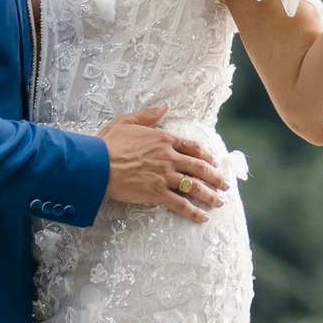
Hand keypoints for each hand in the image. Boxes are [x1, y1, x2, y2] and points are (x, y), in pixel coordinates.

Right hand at [101, 104, 230, 222]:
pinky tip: (202, 217)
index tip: (214, 162)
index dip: (206, 155)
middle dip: (216, 177)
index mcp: (164, 139)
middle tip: (226, 184)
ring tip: (220, 202)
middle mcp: (169, 157)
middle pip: (200, 168)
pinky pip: (180, 204)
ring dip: (211, 195)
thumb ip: (150, 114)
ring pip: (195, 186)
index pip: (193, 147)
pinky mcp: (156, 193)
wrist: (96, 164)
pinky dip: (193, 211)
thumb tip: (167, 106)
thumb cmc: (108, 142)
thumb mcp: (128, 120)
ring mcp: (164, 176)